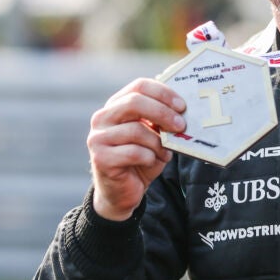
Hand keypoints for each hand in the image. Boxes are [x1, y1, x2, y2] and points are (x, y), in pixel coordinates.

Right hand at [87, 78, 185, 220]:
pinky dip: (149, 158)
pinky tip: (151, 162)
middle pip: (134, 102)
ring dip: (157, 143)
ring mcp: (98, 137)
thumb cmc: (140, 160)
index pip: (139, 86)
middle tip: (181, 126)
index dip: (162, 93)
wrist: (122, 193)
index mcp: (116, 105)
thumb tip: (181, 111)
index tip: (181, 106)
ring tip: (164, 153)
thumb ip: (160, 121)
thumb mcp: (153, 136)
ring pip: (136, 130)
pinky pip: (134, 152)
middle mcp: (102, 118)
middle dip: (162, 113)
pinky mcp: (100, 158)